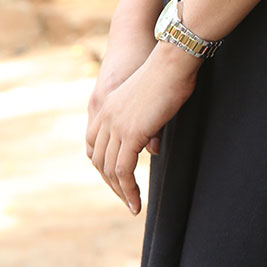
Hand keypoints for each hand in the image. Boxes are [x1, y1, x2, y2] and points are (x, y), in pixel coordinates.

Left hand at [86, 41, 197, 214]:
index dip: (103, 164)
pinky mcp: (130, 134)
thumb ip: (147, 127)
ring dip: (121, 192)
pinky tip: (137, 202)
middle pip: (98, 160)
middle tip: (126, 198)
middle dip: (110, 183)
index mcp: (107, 106)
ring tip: (133, 206)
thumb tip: (152, 150)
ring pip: (110, 170)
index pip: (94, 144)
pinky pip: (124, 171)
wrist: (173, 60)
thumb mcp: (153, 103)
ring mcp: (116, 126)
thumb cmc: (170, 74)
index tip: (117, 178)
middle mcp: (105, 117)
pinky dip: (129, 190)